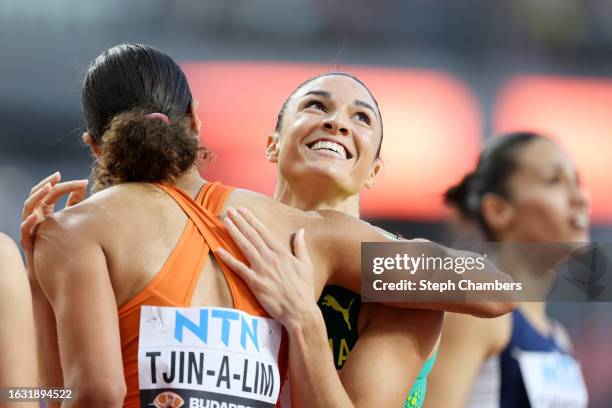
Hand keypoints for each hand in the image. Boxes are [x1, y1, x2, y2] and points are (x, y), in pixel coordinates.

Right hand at [20, 172, 88, 263]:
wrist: (53, 269)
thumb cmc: (61, 243)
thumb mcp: (69, 219)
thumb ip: (74, 203)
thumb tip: (83, 185)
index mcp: (44, 210)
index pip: (50, 191)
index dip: (62, 184)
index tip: (80, 181)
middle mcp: (34, 216)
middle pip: (36, 194)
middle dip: (47, 183)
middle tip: (58, 176)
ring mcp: (29, 227)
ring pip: (28, 207)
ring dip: (37, 195)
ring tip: (49, 187)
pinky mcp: (27, 241)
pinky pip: (24, 229)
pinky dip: (29, 221)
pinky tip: (37, 215)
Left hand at [215, 207, 317, 329]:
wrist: (300, 311)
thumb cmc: (304, 289)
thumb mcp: (306, 265)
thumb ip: (300, 247)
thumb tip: (301, 231)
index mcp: (281, 252)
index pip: (263, 231)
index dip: (251, 219)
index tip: (242, 210)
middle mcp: (270, 258)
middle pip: (252, 235)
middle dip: (239, 221)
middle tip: (228, 210)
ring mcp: (262, 270)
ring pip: (245, 247)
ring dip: (234, 233)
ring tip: (224, 222)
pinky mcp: (255, 283)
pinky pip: (239, 269)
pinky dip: (228, 259)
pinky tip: (219, 250)